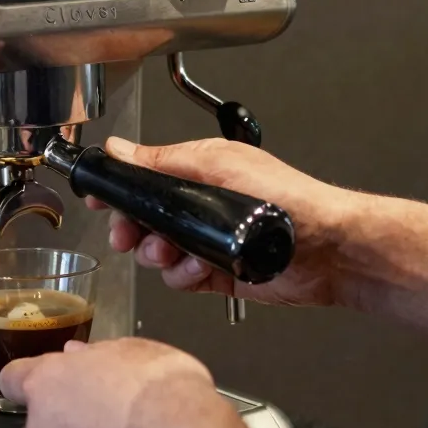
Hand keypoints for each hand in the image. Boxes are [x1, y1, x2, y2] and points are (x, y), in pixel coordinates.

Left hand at [0, 337, 255, 427]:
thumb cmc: (161, 389)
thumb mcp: (134, 349)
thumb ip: (96, 355)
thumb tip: (78, 356)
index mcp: (45, 386)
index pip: (12, 379)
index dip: (33, 378)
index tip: (54, 379)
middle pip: (43, 424)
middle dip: (68, 418)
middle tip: (109, 410)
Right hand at [90, 137, 352, 307]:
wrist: (329, 248)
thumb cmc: (287, 199)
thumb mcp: (217, 166)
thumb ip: (164, 160)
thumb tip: (121, 148)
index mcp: (200, 173)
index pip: (145, 177)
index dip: (119, 188)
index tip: (98, 196)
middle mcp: (202, 207)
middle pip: (144, 218)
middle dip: (132, 228)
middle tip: (127, 234)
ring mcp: (208, 241)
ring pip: (157, 251)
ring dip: (158, 254)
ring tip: (171, 252)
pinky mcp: (217, 273)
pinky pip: (180, 278)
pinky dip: (183, 276)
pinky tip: (197, 269)